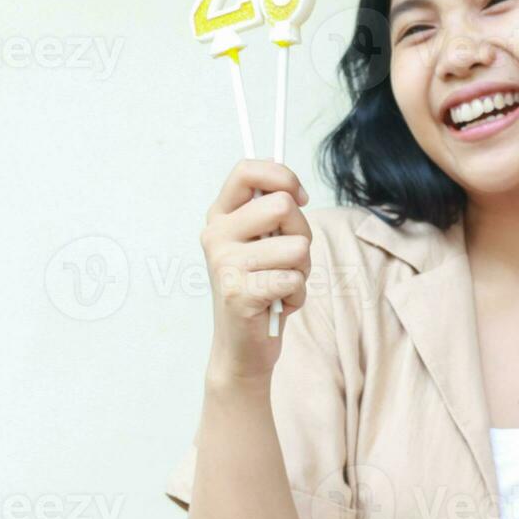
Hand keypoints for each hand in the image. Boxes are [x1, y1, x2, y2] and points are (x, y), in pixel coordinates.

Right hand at [200, 159, 311, 381]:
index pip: (247, 170)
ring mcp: (224, 264)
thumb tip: (285, 176)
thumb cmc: (261, 289)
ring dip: (302, 271)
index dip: (282, 176)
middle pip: (282, 206)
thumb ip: (269, 210)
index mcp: (220, 216)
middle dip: (302, 233)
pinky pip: (294, 280)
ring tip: (281, 285)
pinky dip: (297, 296)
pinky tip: (278, 305)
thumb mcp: (262, 242)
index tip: (300, 198)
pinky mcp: (239, 293)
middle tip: (289, 260)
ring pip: (297, 247)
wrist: (242, 347)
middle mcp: (216, 235)